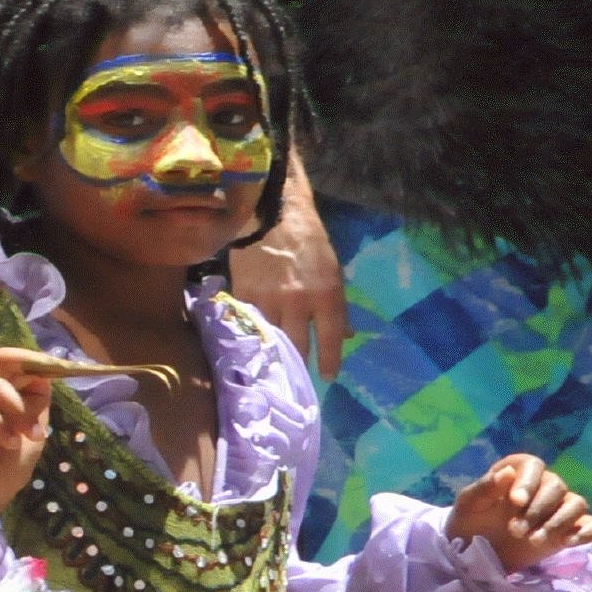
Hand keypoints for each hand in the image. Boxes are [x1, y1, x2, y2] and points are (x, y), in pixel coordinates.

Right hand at [0, 349, 52, 547]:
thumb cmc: (3, 470)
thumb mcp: (31, 431)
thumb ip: (36, 403)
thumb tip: (45, 375)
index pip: (11, 361)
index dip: (37, 360)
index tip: (65, 368)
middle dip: (31, 369)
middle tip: (49, 387)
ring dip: (20, 412)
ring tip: (28, 438)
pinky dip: (0, 424)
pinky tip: (9, 443)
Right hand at [228, 157, 350, 378]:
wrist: (273, 213)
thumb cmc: (310, 242)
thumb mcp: (333, 272)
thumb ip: (338, 306)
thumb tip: (347, 335)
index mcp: (326, 294)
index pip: (329, 338)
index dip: (329, 362)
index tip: (327, 377)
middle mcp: (298, 300)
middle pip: (297, 345)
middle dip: (298, 364)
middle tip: (297, 379)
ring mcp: (268, 298)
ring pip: (270, 338)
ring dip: (273, 353)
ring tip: (273, 368)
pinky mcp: (244, 292)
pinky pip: (248, 322)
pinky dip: (251, 334)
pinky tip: (251, 344)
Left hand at [447, 454, 591, 571]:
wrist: (476, 554)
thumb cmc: (471, 522)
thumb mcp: (468, 505)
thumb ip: (484, 488)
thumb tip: (508, 473)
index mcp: (520, 471)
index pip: (534, 466)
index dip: (528, 482)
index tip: (515, 503)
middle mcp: (544, 485)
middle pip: (556, 487)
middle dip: (537, 511)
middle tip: (515, 531)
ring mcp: (559, 509)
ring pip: (576, 504)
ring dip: (558, 523)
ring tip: (534, 542)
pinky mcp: (569, 531)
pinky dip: (587, 531)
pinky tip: (568, 543)